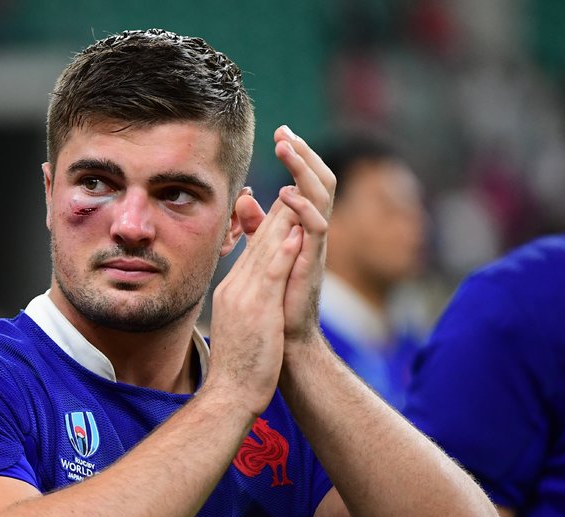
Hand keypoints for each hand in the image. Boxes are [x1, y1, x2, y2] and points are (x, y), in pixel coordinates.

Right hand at [205, 185, 304, 417]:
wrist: (230, 393)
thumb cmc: (240, 364)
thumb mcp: (242, 323)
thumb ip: (248, 299)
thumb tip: (255, 286)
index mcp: (234, 287)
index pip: (255, 245)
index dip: (270, 218)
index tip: (286, 195)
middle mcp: (236, 285)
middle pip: (260, 240)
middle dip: (277, 207)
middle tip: (292, 180)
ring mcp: (245, 295)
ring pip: (265, 249)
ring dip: (282, 218)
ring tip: (296, 189)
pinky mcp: (257, 309)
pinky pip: (271, 274)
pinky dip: (283, 251)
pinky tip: (295, 231)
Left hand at [273, 125, 334, 343]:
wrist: (282, 338)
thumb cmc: (275, 298)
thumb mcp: (262, 253)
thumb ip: (256, 226)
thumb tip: (244, 197)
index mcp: (299, 226)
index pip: (305, 181)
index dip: (297, 155)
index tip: (281, 130)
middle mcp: (310, 231)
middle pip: (318, 180)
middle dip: (304, 153)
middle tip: (286, 131)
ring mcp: (313, 244)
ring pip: (321, 196)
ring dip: (304, 169)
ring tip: (287, 148)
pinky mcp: (312, 261)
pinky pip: (316, 227)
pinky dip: (304, 207)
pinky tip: (287, 193)